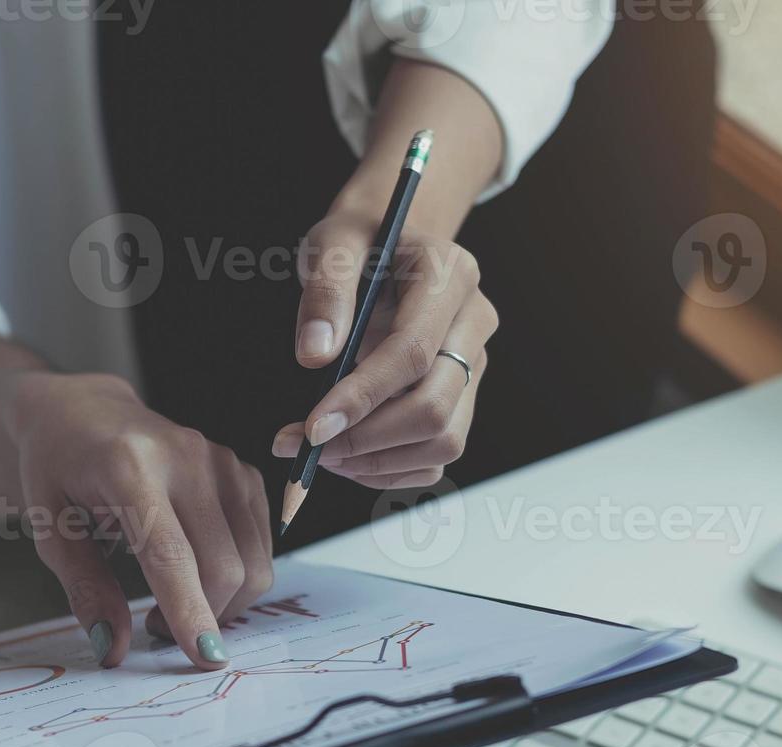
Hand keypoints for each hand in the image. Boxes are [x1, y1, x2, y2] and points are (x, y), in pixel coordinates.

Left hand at [10, 372, 272, 668]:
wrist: (85, 412)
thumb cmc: (59, 468)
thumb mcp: (49, 529)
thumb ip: (84, 589)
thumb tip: (113, 648)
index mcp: (129, 467)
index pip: (172, 555)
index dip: (192, 612)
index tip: (205, 660)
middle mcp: (187, 458)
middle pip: (224, 566)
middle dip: (202, 617)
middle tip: (156, 628)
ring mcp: (222, 461)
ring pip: (252, 561)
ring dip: (222, 602)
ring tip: (175, 601)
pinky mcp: (243, 471)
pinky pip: (260, 545)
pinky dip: (237, 575)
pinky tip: (198, 572)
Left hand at [272, 205, 496, 488]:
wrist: (390, 246)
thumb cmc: (360, 242)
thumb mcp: (333, 244)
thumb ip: (325, 291)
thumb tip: (315, 356)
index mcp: (451, 276)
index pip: (412, 353)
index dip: (361, 397)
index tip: (312, 428)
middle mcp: (474, 324)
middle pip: (435, 408)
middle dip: (366, 439)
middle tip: (307, 447)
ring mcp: (474, 365)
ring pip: (444, 441)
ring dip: (377, 461)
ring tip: (321, 453)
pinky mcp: (465, 397)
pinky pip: (436, 455)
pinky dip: (390, 469)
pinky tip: (347, 455)